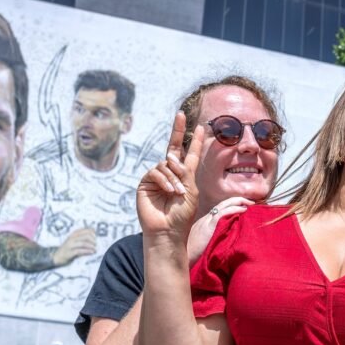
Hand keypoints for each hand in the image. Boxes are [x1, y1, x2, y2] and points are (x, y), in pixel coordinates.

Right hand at [52, 228, 96, 266]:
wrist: (56, 257)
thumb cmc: (68, 248)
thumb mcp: (74, 241)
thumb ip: (82, 237)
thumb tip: (94, 233)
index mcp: (73, 234)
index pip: (85, 230)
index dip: (92, 232)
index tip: (96, 236)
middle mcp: (72, 238)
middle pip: (86, 236)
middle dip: (93, 240)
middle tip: (96, 244)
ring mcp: (70, 245)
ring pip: (83, 243)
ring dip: (91, 246)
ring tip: (95, 249)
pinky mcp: (69, 253)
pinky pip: (80, 251)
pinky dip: (87, 251)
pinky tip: (92, 252)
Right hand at [137, 111, 204, 246]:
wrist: (169, 230)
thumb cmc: (183, 214)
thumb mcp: (191, 190)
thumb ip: (185, 171)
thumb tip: (170, 156)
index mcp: (184, 175)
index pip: (189, 153)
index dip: (193, 140)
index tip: (199, 126)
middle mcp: (170, 173)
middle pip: (172, 147)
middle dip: (177, 130)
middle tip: (180, 114)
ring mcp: (157, 177)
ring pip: (166, 163)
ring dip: (174, 177)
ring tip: (178, 193)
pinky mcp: (145, 183)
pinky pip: (156, 172)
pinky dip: (164, 180)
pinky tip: (169, 191)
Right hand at [188, 197, 253, 262]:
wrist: (183, 260)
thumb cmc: (193, 257)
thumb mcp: (205, 245)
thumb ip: (214, 239)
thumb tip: (227, 240)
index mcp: (204, 223)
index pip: (219, 209)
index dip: (231, 206)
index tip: (243, 207)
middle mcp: (205, 219)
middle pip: (222, 204)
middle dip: (237, 200)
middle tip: (250, 201)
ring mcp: (206, 222)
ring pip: (223, 206)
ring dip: (238, 202)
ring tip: (250, 203)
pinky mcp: (208, 227)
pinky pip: (222, 213)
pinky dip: (234, 209)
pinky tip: (243, 210)